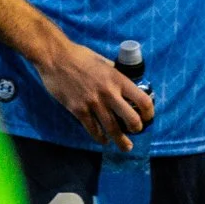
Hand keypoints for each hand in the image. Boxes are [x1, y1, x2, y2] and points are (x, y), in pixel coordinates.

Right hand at [33, 37, 154, 149]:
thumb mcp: (103, 61)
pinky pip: (93, 129)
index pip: (142, 100)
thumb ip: (115, 73)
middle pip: (131, 119)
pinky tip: (104, 140)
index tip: (148, 117)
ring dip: (121, 141)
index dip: (149, 112)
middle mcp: (109, 93)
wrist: (55, 58)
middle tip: (136, 131)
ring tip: (126, 147)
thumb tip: (125, 81)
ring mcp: (93, 103)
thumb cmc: (80, 56)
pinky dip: (100, 138)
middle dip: (136, 129)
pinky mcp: (79, 110)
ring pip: (112, 129)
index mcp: (118, 79)